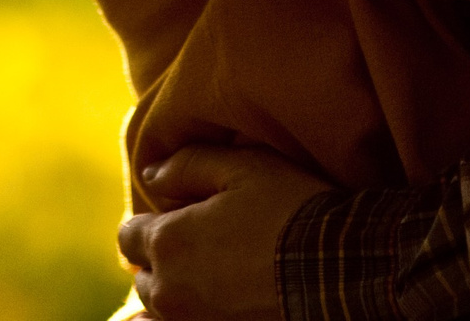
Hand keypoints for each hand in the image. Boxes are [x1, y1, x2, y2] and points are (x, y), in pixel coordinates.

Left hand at [116, 146, 331, 320]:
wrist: (340, 268)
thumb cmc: (291, 209)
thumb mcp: (243, 167)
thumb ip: (188, 165)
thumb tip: (151, 175)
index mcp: (168, 240)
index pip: (129, 235)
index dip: (150, 222)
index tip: (176, 215)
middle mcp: (168, 289)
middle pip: (142, 274)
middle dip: (158, 257)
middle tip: (196, 243)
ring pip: (158, 308)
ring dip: (170, 290)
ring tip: (203, 276)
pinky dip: (176, 319)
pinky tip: (197, 307)